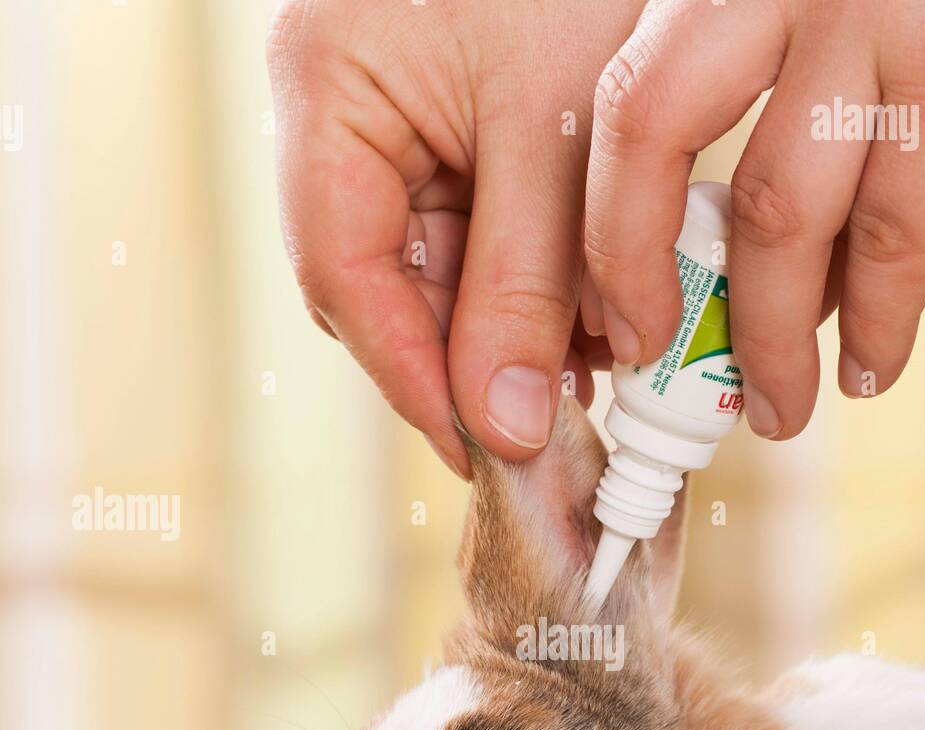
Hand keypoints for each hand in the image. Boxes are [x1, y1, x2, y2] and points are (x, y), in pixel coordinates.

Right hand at [267, 0, 639, 474]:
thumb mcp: (556, 131)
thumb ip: (525, 283)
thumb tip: (504, 427)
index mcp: (329, 89)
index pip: (346, 272)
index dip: (411, 373)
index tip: (480, 446)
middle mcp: (347, 114)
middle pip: (391, 284)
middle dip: (476, 354)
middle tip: (553, 412)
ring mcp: (402, 122)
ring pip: (444, 271)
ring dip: (518, 325)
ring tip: (594, 355)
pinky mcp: (460, 130)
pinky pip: (485, 234)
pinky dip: (540, 280)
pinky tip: (595, 309)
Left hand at [585, 0, 924, 438]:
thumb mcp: (880, 47)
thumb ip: (809, 135)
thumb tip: (760, 284)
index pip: (632, 85)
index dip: (607, 213)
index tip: (616, 308)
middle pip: (652, 124)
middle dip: (634, 264)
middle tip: (649, 360)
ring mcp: (879, 8)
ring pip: (773, 211)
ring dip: (769, 337)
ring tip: (780, 408)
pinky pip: (890, 240)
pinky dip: (878, 325)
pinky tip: (873, 367)